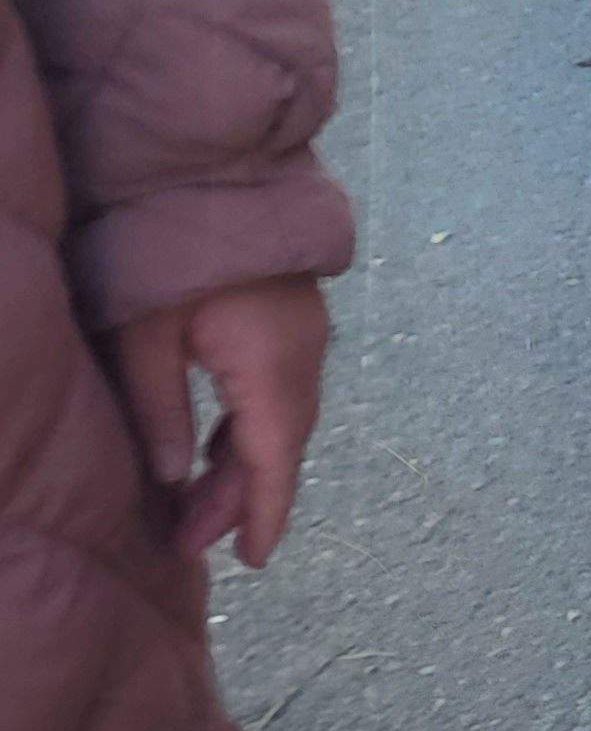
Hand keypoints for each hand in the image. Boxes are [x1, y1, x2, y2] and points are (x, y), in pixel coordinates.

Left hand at [110, 277, 331, 569]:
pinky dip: (250, 427)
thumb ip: (159, 410)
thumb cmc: (169, 249)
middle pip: (281, 443)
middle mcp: (303, 354)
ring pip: (282, 417)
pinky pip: (280, 389)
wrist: (216, 170)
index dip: (265, 513)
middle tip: (189, 540)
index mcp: (271, 364)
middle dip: (240, 497)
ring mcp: (305, 333)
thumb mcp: (144, 335)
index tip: (255, 560)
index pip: (274, 458)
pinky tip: (215, 446)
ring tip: (194, 503)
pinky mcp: (293, 318)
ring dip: (243, 463)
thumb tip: (172, 478)